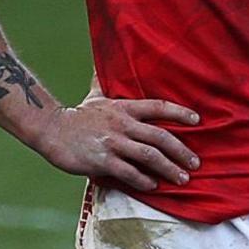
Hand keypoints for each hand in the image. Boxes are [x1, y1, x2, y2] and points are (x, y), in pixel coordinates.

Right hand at [29, 97, 201, 191]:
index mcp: (124, 108)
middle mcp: (122, 124)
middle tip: (196, 163)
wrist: (50, 131)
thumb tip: (101, 63)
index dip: (180, 112)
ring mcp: (113, 143)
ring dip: (169, 169)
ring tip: (182, 178)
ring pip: (149, 156)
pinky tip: (154, 186)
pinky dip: (144, 180)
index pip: (158, 107)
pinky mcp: (102, 161)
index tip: (197, 121)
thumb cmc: (76, 116)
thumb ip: (104, 83)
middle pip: (160, 137)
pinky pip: (129, 172)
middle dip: (181, 151)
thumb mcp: (94, 96)